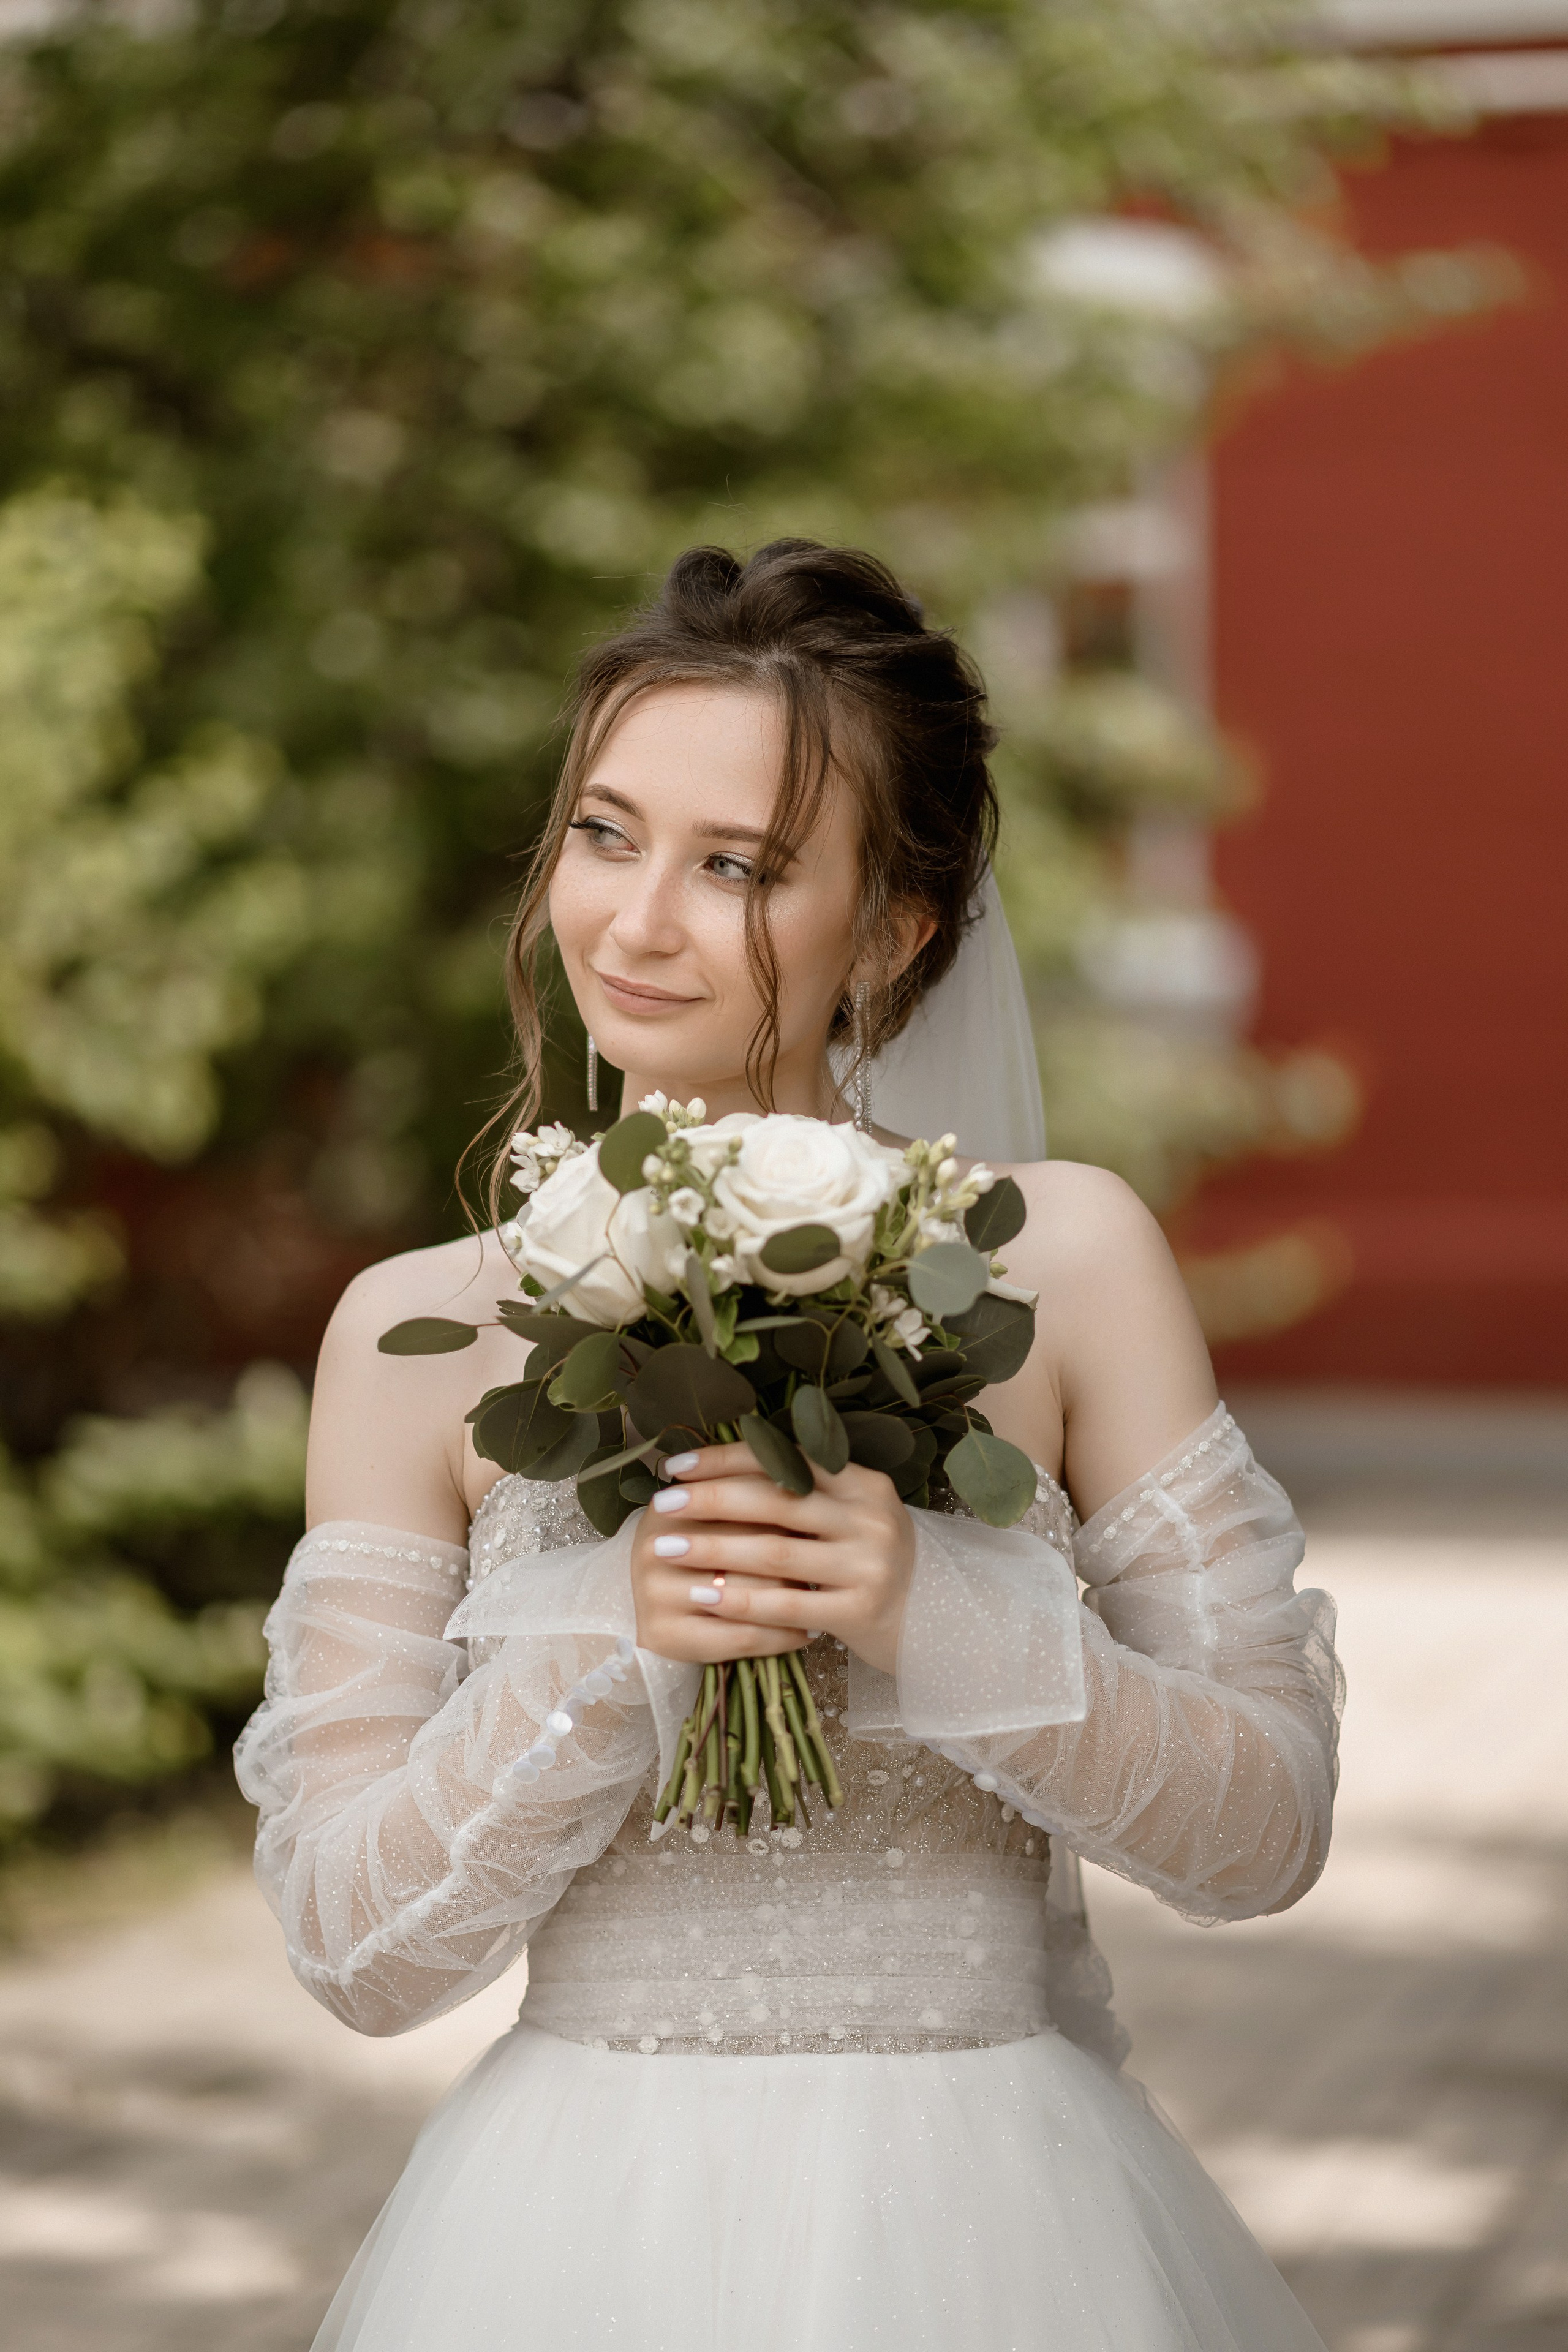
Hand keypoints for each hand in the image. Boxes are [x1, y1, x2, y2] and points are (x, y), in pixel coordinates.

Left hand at [628, 1442, 914, 1676]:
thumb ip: (803, 1490)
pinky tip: (702, 1597)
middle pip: (776, 1502)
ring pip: (775, 1553)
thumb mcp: (850, 1513)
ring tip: (666, 1548)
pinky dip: (740, 1600)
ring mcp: (869, 1566)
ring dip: (713, 1549)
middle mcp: (871, 1517)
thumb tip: (717, 1469)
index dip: (728, 1458)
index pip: (787, 1459)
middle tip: (662, 1504)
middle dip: (711, 1500)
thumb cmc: (866, 1558)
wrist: (928, 1618)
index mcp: (864, 1483)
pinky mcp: (859, 1612)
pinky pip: (786, 1605)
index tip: (677, 1464)